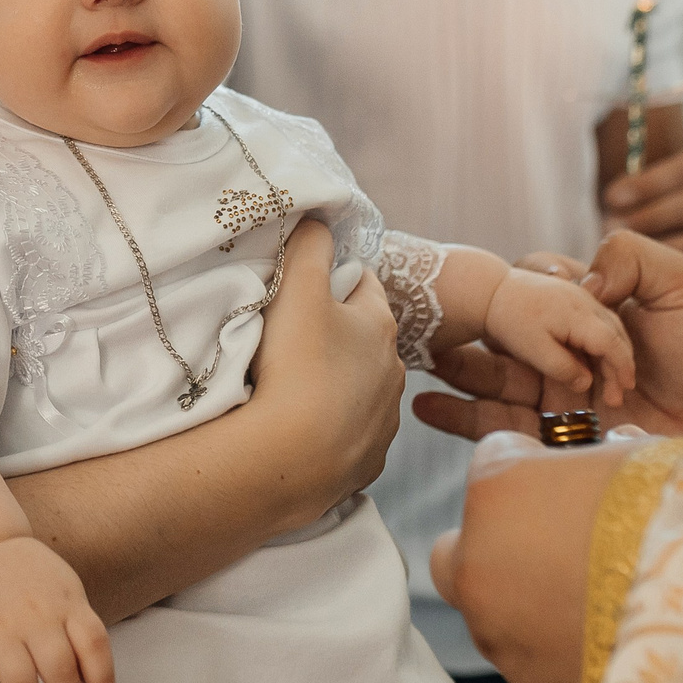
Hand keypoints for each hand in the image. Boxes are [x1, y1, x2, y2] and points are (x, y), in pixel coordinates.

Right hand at [246, 217, 402, 520]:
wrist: (288, 460)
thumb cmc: (294, 366)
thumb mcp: (297, 289)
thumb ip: (309, 246)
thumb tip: (319, 220)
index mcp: (381, 325)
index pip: (365, 284)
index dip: (334, 280)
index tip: (304, 289)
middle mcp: (394, 372)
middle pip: (365, 338)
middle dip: (337, 334)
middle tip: (291, 339)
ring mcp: (384, 421)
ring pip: (362, 388)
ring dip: (337, 383)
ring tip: (294, 389)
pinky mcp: (368, 462)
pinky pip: (352, 434)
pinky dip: (334, 428)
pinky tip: (303, 429)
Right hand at [415, 234, 682, 448]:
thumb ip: (632, 258)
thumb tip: (579, 279)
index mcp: (592, 314)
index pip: (535, 293)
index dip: (512, 293)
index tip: (489, 292)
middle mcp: (571, 354)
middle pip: (504, 341)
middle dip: (466, 336)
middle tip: (429, 330)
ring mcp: (566, 399)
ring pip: (498, 385)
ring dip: (458, 377)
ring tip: (421, 369)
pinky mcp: (567, 441)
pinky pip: (510, 432)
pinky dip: (467, 422)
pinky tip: (431, 409)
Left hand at [428, 431, 635, 682]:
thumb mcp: (645, 460)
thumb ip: (605, 458)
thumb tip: (618, 445)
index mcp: (498, 490)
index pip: (495, 455)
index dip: (535, 461)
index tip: (567, 472)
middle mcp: (479, 564)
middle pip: (462, 547)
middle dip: (497, 541)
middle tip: (556, 539)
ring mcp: (502, 635)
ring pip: (490, 612)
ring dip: (525, 600)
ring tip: (594, 597)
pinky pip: (532, 661)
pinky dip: (556, 647)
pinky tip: (609, 637)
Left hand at [481, 268, 632, 408]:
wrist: (490, 289)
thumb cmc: (511, 320)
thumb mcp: (534, 350)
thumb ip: (563, 368)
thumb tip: (585, 382)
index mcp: (579, 316)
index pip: (612, 344)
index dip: (623, 367)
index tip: (626, 387)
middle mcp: (585, 302)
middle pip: (616, 334)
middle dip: (622, 362)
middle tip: (621, 389)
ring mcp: (580, 296)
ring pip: (610, 325)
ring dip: (616, 350)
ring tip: (614, 377)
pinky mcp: (573, 296)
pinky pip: (598, 318)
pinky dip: (605, 339)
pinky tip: (596, 357)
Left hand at [603, 145, 682, 287]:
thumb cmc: (657, 202)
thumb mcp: (648, 183)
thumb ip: (634, 186)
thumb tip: (613, 202)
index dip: (648, 183)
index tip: (612, 199)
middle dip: (651, 217)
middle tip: (615, 229)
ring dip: (663, 248)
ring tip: (629, 253)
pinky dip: (679, 275)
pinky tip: (650, 276)